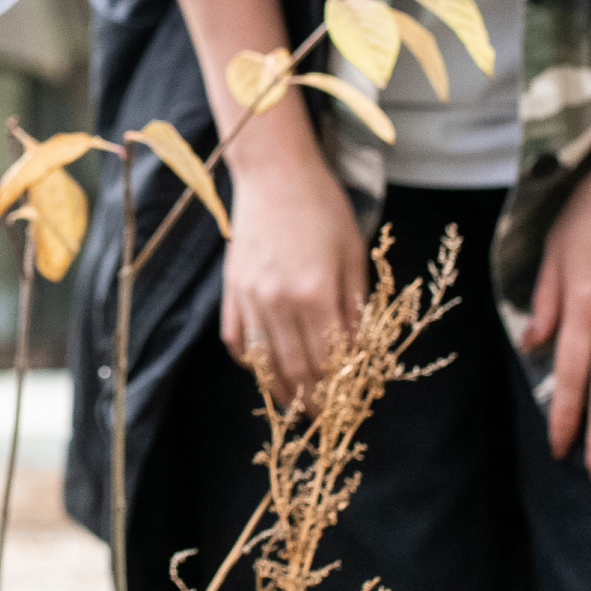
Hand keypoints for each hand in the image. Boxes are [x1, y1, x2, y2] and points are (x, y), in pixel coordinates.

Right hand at [218, 144, 367, 403]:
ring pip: (266, 360)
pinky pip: (236, 338)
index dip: (339, 385)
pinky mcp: (232, 290)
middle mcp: (280, 301)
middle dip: (312, 398)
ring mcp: (251, 297)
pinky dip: (249, 361)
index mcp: (316, 293)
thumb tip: (358, 347)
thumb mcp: (353, 252)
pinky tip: (263, 371)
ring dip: (281, 389)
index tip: (348, 402)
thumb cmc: (322, 206)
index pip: (329, 357)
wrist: (275, 174)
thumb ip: (354, 302)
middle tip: (323, 416)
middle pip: (297, 367)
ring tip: (294, 407)